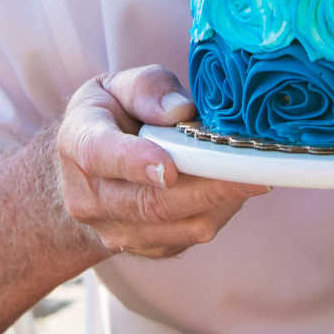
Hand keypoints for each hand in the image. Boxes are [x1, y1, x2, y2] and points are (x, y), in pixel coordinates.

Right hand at [56, 65, 268, 258]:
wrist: (87, 170)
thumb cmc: (111, 116)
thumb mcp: (118, 85)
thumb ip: (147, 89)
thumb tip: (180, 110)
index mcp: (78, 142)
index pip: (101, 155)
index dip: (136, 162)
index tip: (170, 168)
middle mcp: (89, 196)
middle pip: (150, 203)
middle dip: (207, 188)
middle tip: (254, 171)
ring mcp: (115, 229)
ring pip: (176, 227)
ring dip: (221, 202)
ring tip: (255, 175)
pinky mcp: (145, 248)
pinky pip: (188, 237)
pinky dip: (218, 213)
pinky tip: (235, 188)